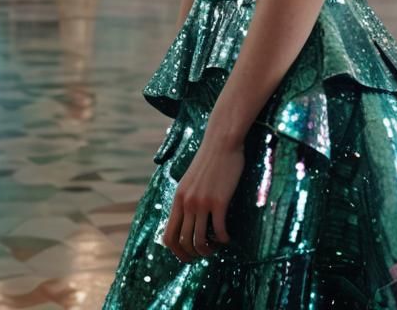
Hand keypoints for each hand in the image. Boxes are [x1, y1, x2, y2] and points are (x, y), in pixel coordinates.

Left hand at [162, 133, 240, 262]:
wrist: (222, 141)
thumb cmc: (209, 158)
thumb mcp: (190, 179)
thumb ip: (186, 197)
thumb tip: (187, 218)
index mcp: (178, 199)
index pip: (168, 236)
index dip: (176, 252)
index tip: (188, 255)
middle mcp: (187, 203)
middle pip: (183, 242)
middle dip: (193, 254)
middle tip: (204, 253)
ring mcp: (202, 202)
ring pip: (200, 240)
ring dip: (208, 250)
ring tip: (216, 247)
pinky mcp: (219, 200)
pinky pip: (219, 230)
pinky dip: (223, 239)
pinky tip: (228, 238)